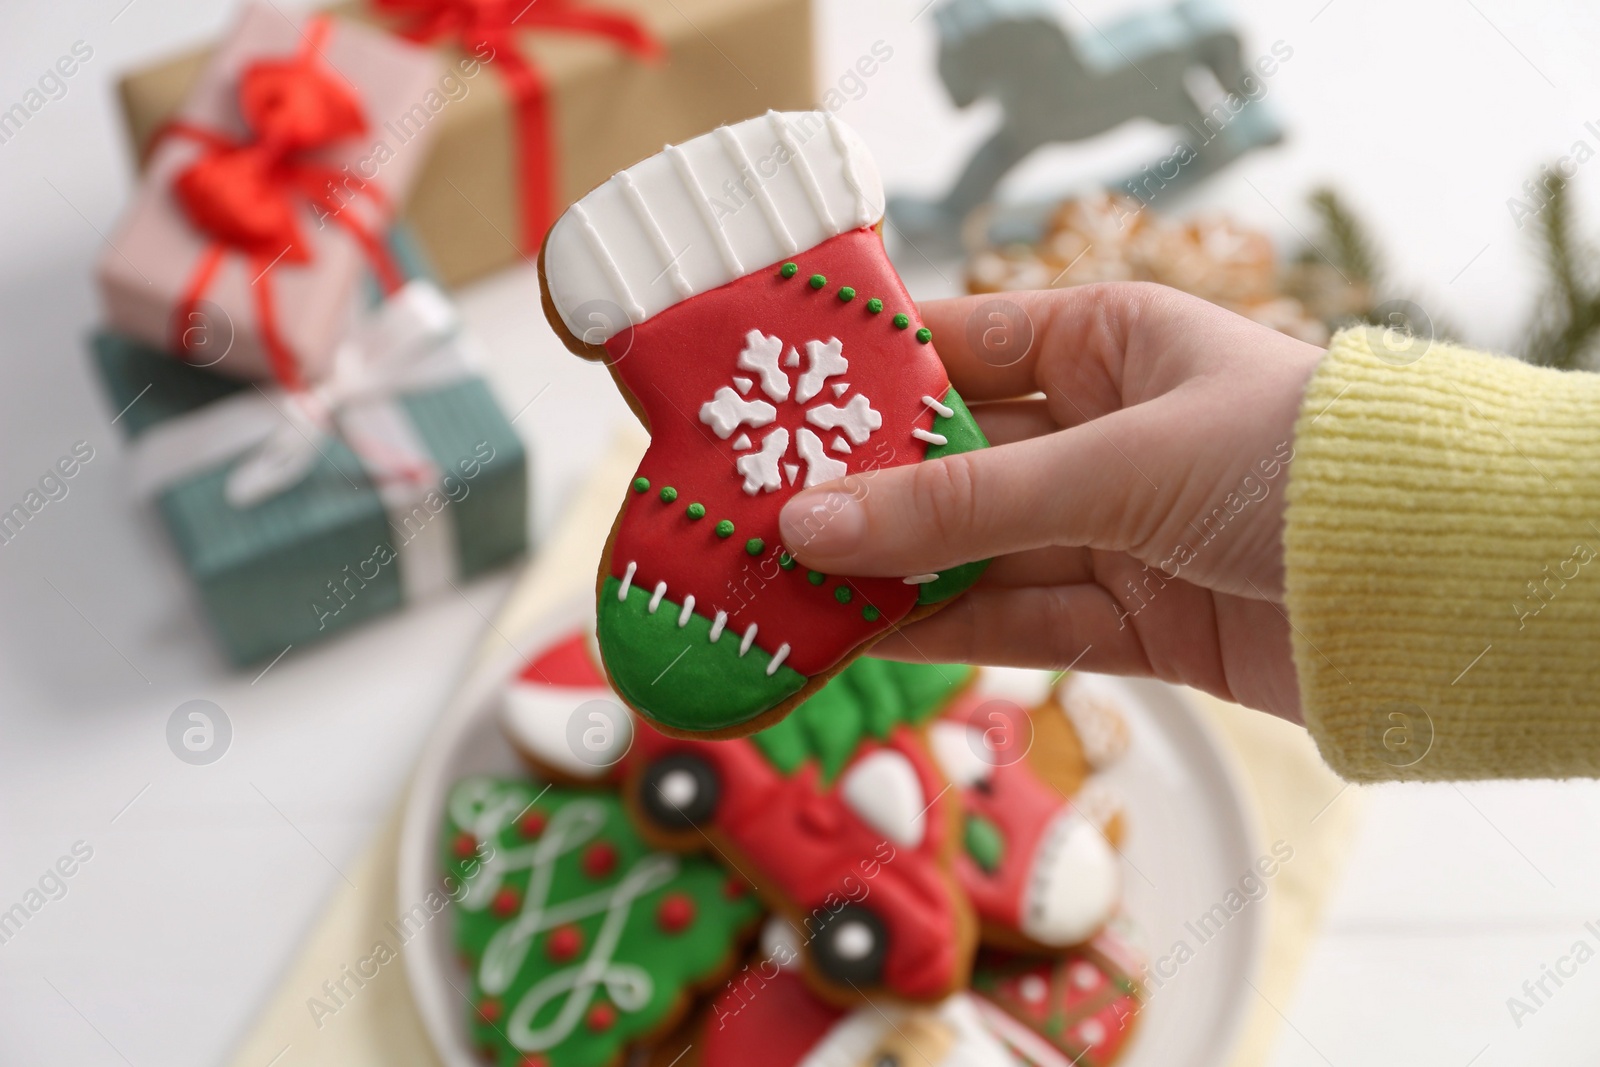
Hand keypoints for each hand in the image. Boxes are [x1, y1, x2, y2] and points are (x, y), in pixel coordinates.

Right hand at [777, 283, 1322, 721]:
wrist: (1438, 591)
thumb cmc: (1299, 469)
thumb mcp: (1116, 468)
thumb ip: (961, 506)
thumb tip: (811, 522)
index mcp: (1110, 343)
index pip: (959, 348)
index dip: (864, 379)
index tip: (766, 402)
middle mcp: (1103, 433)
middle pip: (951, 463)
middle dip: (858, 494)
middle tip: (750, 513)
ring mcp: (1114, 531)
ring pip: (971, 553)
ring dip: (884, 574)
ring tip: (779, 587)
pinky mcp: (1130, 621)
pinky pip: (1011, 623)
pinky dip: (939, 634)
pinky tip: (856, 635)